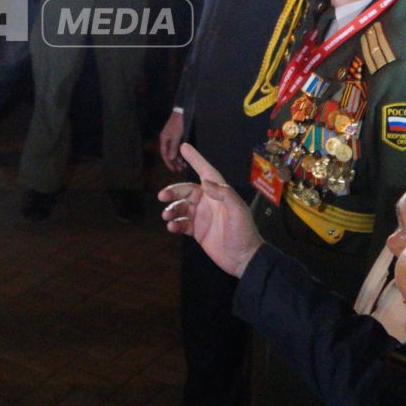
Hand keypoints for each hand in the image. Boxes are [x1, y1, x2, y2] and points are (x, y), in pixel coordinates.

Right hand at [158, 111, 185, 170]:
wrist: (183, 111)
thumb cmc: (179, 123)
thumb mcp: (176, 135)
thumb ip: (174, 147)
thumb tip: (171, 159)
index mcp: (164, 139)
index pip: (165, 154)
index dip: (169, 163)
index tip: (174, 170)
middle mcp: (167, 140)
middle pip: (169, 154)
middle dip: (174, 162)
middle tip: (180, 170)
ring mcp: (172, 138)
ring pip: (174, 152)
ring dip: (178, 159)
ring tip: (184, 166)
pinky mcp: (178, 137)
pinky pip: (178, 148)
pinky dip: (181, 153)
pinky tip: (185, 158)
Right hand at [160, 143, 264, 276]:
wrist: (243, 259)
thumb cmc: (244, 233)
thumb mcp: (238, 211)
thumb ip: (224, 194)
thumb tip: (205, 183)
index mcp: (220, 194)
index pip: (206, 172)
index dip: (196, 159)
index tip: (184, 146)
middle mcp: (209, 202)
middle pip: (186, 191)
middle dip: (173, 192)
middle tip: (162, 196)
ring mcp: (202, 217)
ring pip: (181, 207)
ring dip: (172, 209)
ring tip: (167, 216)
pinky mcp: (197, 231)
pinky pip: (182, 223)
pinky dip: (175, 224)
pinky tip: (172, 227)